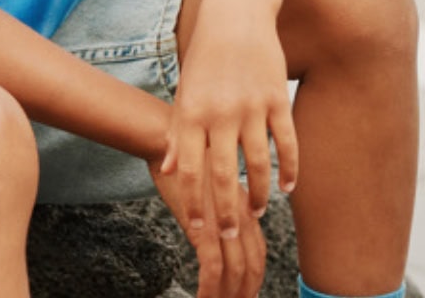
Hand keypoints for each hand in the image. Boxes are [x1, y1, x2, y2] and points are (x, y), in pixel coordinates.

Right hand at [152, 155, 265, 297]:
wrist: (167, 142)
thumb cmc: (185, 166)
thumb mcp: (209, 192)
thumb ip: (217, 215)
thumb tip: (211, 241)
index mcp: (244, 210)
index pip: (258, 253)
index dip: (254, 280)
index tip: (247, 295)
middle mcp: (240, 216)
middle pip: (252, 266)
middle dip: (245, 292)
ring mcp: (222, 220)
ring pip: (234, 271)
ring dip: (225, 295)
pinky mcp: (202, 224)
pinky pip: (211, 267)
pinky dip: (209, 288)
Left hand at [159, 15, 298, 297]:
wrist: (236, 14)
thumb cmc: (205, 56)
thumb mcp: (184, 93)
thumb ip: (178, 133)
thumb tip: (170, 169)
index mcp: (193, 115)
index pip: (191, 171)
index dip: (194, 203)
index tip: (197, 229)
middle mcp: (221, 114)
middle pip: (224, 174)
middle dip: (227, 211)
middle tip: (231, 235)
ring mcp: (252, 106)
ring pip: (258, 162)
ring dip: (260, 193)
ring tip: (260, 211)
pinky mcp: (277, 98)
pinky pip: (287, 141)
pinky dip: (289, 167)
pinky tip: (288, 187)